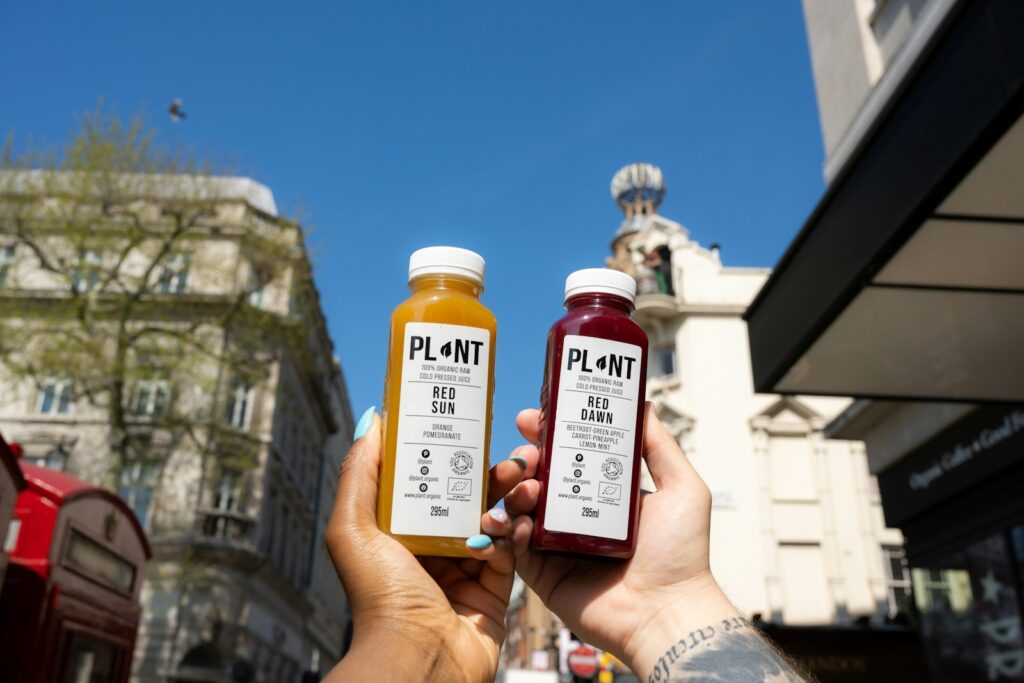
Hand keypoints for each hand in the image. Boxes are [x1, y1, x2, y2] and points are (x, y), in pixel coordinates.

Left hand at [324, 411, 524, 681]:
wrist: (420, 660)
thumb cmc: (380, 599)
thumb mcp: (354, 529)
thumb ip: (360, 474)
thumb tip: (372, 421)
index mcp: (394, 533)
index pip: (424, 482)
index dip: (445, 452)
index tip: (468, 426)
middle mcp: (427, 549)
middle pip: (464, 498)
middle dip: (489, 473)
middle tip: (512, 456)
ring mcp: (461, 570)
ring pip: (492, 520)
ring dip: (509, 498)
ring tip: (522, 481)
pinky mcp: (492, 591)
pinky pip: (509, 552)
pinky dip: (512, 535)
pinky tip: (512, 525)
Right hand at [504, 404, 737, 672]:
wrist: (667, 611)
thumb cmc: (681, 554)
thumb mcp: (681, 487)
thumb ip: (658, 445)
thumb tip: (641, 403)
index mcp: (603, 494)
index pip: (565, 455)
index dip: (545, 434)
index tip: (531, 417)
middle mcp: (575, 516)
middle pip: (535, 476)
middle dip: (522, 459)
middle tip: (525, 456)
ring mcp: (555, 544)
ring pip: (517, 506)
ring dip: (512, 489)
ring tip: (526, 487)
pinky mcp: (541, 574)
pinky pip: (513, 546)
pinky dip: (510, 528)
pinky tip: (521, 522)